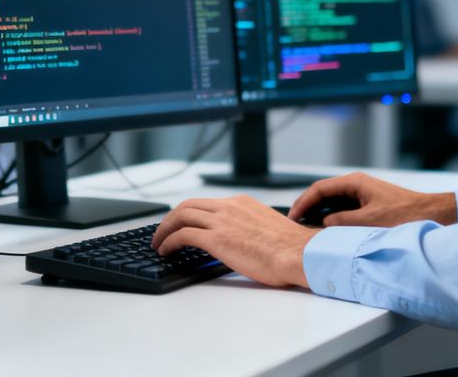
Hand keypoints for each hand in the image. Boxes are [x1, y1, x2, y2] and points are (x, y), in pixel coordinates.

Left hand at [151, 195, 314, 287]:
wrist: (299, 254)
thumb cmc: (291, 248)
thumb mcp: (267, 228)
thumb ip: (250, 228)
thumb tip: (242, 241)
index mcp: (242, 203)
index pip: (206, 203)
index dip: (188, 214)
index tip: (181, 224)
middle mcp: (230, 207)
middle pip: (188, 205)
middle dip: (170, 218)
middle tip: (162, 232)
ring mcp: (222, 221)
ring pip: (181, 216)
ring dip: (164, 229)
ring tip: (158, 243)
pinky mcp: (217, 238)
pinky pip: (183, 235)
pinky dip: (169, 241)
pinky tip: (165, 251)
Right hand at [288, 172, 456, 227]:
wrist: (431, 214)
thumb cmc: (405, 214)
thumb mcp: (368, 221)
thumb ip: (342, 221)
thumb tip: (324, 224)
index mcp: (355, 182)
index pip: (319, 188)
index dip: (303, 202)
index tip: (292, 216)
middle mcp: (357, 185)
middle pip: (324, 194)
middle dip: (308, 208)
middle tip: (294, 223)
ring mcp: (363, 194)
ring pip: (333, 203)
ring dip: (320, 214)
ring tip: (307, 228)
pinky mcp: (369, 205)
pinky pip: (344, 210)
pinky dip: (333, 219)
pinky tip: (329, 231)